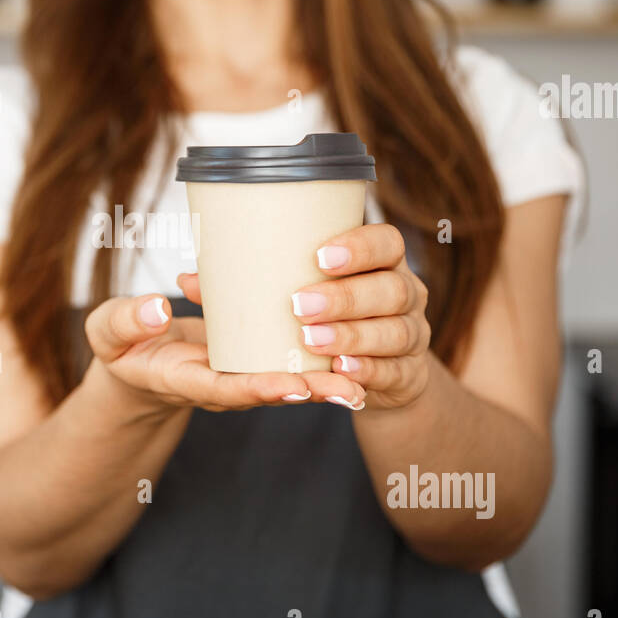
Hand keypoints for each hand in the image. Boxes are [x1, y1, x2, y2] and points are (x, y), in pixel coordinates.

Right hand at [83, 292, 366, 414]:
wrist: (137, 362)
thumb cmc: (122, 343)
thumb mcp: (109, 332)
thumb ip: (126, 321)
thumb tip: (156, 306)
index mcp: (185, 379)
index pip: (225, 388)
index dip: (258, 388)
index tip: (292, 386)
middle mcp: (220, 386)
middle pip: (270, 392)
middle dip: (311, 393)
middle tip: (352, 392)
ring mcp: (240, 377)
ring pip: (288, 383)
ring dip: (326, 385)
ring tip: (366, 384)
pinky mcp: (253, 362)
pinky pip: (290, 366)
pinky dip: (321, 365)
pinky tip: (356, 358)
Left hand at [286, 223, 431, 409]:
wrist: (377, 371)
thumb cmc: (332, 315)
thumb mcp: (315, 289)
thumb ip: (274, 277)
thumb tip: (202, 274)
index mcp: (386, 263)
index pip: (387, 243)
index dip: (360, 248)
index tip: (319, 258)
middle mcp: (407, 295)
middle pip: (392, 289)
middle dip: (345, 297)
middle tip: (300, 305)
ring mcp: (414, 336)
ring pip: (396, 332)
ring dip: (352, 335)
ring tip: (311, 340)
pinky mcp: (410, 375)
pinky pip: (396, 372)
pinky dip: (368, 370)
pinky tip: (340, 369)